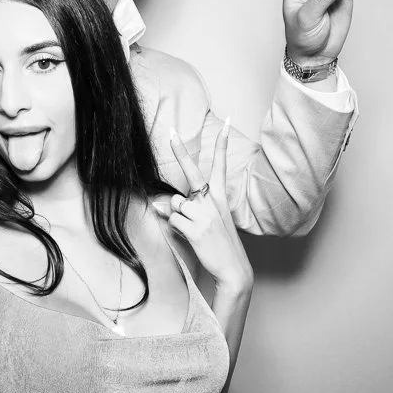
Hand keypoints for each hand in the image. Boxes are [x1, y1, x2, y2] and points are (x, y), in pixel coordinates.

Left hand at [155, 122, 252, 292]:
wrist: (233, 269)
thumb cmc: (221, 244)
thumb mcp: (209, 222)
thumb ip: (187, 209)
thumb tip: (159, 204)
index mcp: (220, 197)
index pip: (221, 166)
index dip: (223, 145)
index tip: (227, 124)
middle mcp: (213, 202)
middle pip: (192, 173)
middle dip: (181, 152)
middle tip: (171, 133)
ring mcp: (205, 214)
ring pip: (176, 204)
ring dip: (177, 216)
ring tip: (192, 229)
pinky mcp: (196, 229)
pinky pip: (174, 220)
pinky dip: (176, 227)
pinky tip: (189, 236)